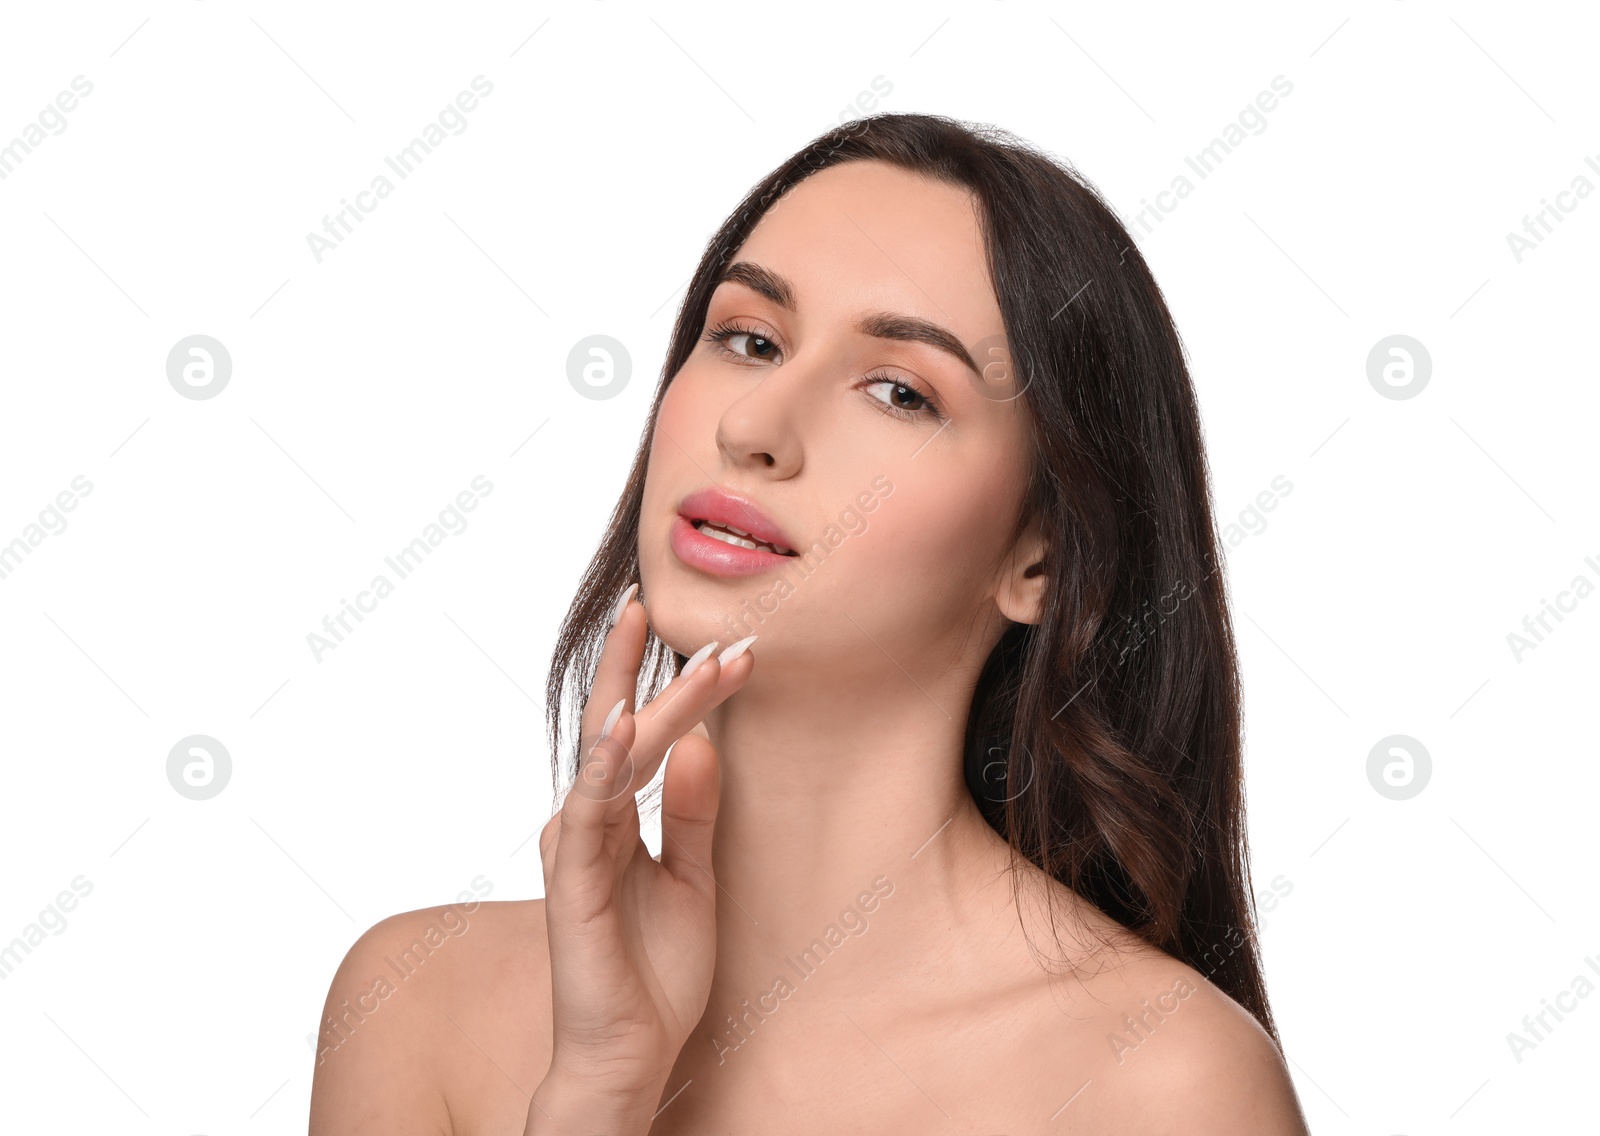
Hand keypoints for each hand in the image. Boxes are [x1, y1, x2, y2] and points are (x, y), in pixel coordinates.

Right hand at [535, 587, 753, 1111]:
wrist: (633, 1051)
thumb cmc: (654, 970)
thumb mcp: (695, 877)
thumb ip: (694, 813)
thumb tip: (704, 744)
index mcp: (615, 818)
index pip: (647, 734)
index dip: (687, 689)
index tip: (737, 649)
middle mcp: (588, 821)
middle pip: (615, 724)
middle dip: (644, 663)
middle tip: (677, 611)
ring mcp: (577, 847)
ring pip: (607, 754)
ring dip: (635, 694)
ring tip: (646, 632)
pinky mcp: (575, 880)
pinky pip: (587, 812)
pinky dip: (602, 766)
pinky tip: (623, 725)